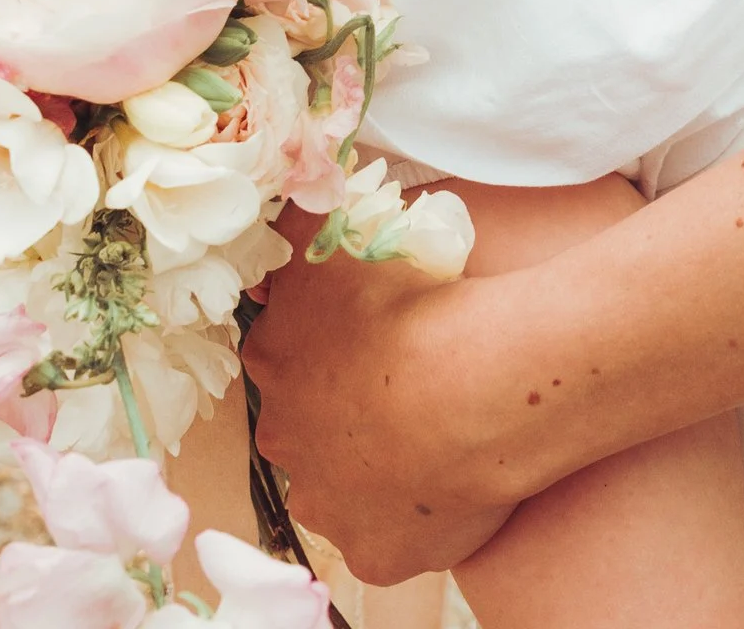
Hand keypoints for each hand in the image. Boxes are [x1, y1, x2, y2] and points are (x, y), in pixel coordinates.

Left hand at [249, 216, 509, 583]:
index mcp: (276, 360)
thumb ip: (300, 219)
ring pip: (343, 487)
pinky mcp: (373, 554)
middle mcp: (286, 441)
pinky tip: (448, 479)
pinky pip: (390, 537)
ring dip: (374, 465)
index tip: (371, 335)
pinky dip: (414, 515)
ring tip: (433, 430)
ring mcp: (327, 506)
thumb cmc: (407, 298)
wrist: (467, 385)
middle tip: (402, 382)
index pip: (285, 354)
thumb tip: (285, 189)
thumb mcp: (338, 234)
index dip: (328, 344)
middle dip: (342, 411)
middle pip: (306, 426)